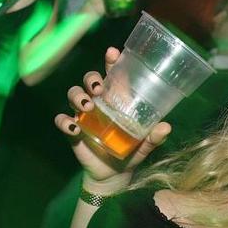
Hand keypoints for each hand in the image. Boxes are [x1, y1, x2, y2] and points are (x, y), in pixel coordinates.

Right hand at [54, 47, 169, 191]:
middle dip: (92, 78)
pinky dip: (64, 121)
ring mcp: (84, 115)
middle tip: (99, 88)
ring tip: (88, 105)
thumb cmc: (130, 153)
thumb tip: (166, 127)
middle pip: (90, 79)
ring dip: (78, 95)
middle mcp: (99, 103)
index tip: (112, 52)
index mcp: (117, 100)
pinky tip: (74, 127)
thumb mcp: (145, 146)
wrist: (114, 176)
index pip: (112, 74)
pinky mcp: (73, 131)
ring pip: (73, 94)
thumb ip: (154, 137)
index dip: (111, 61)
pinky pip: (62, 120)